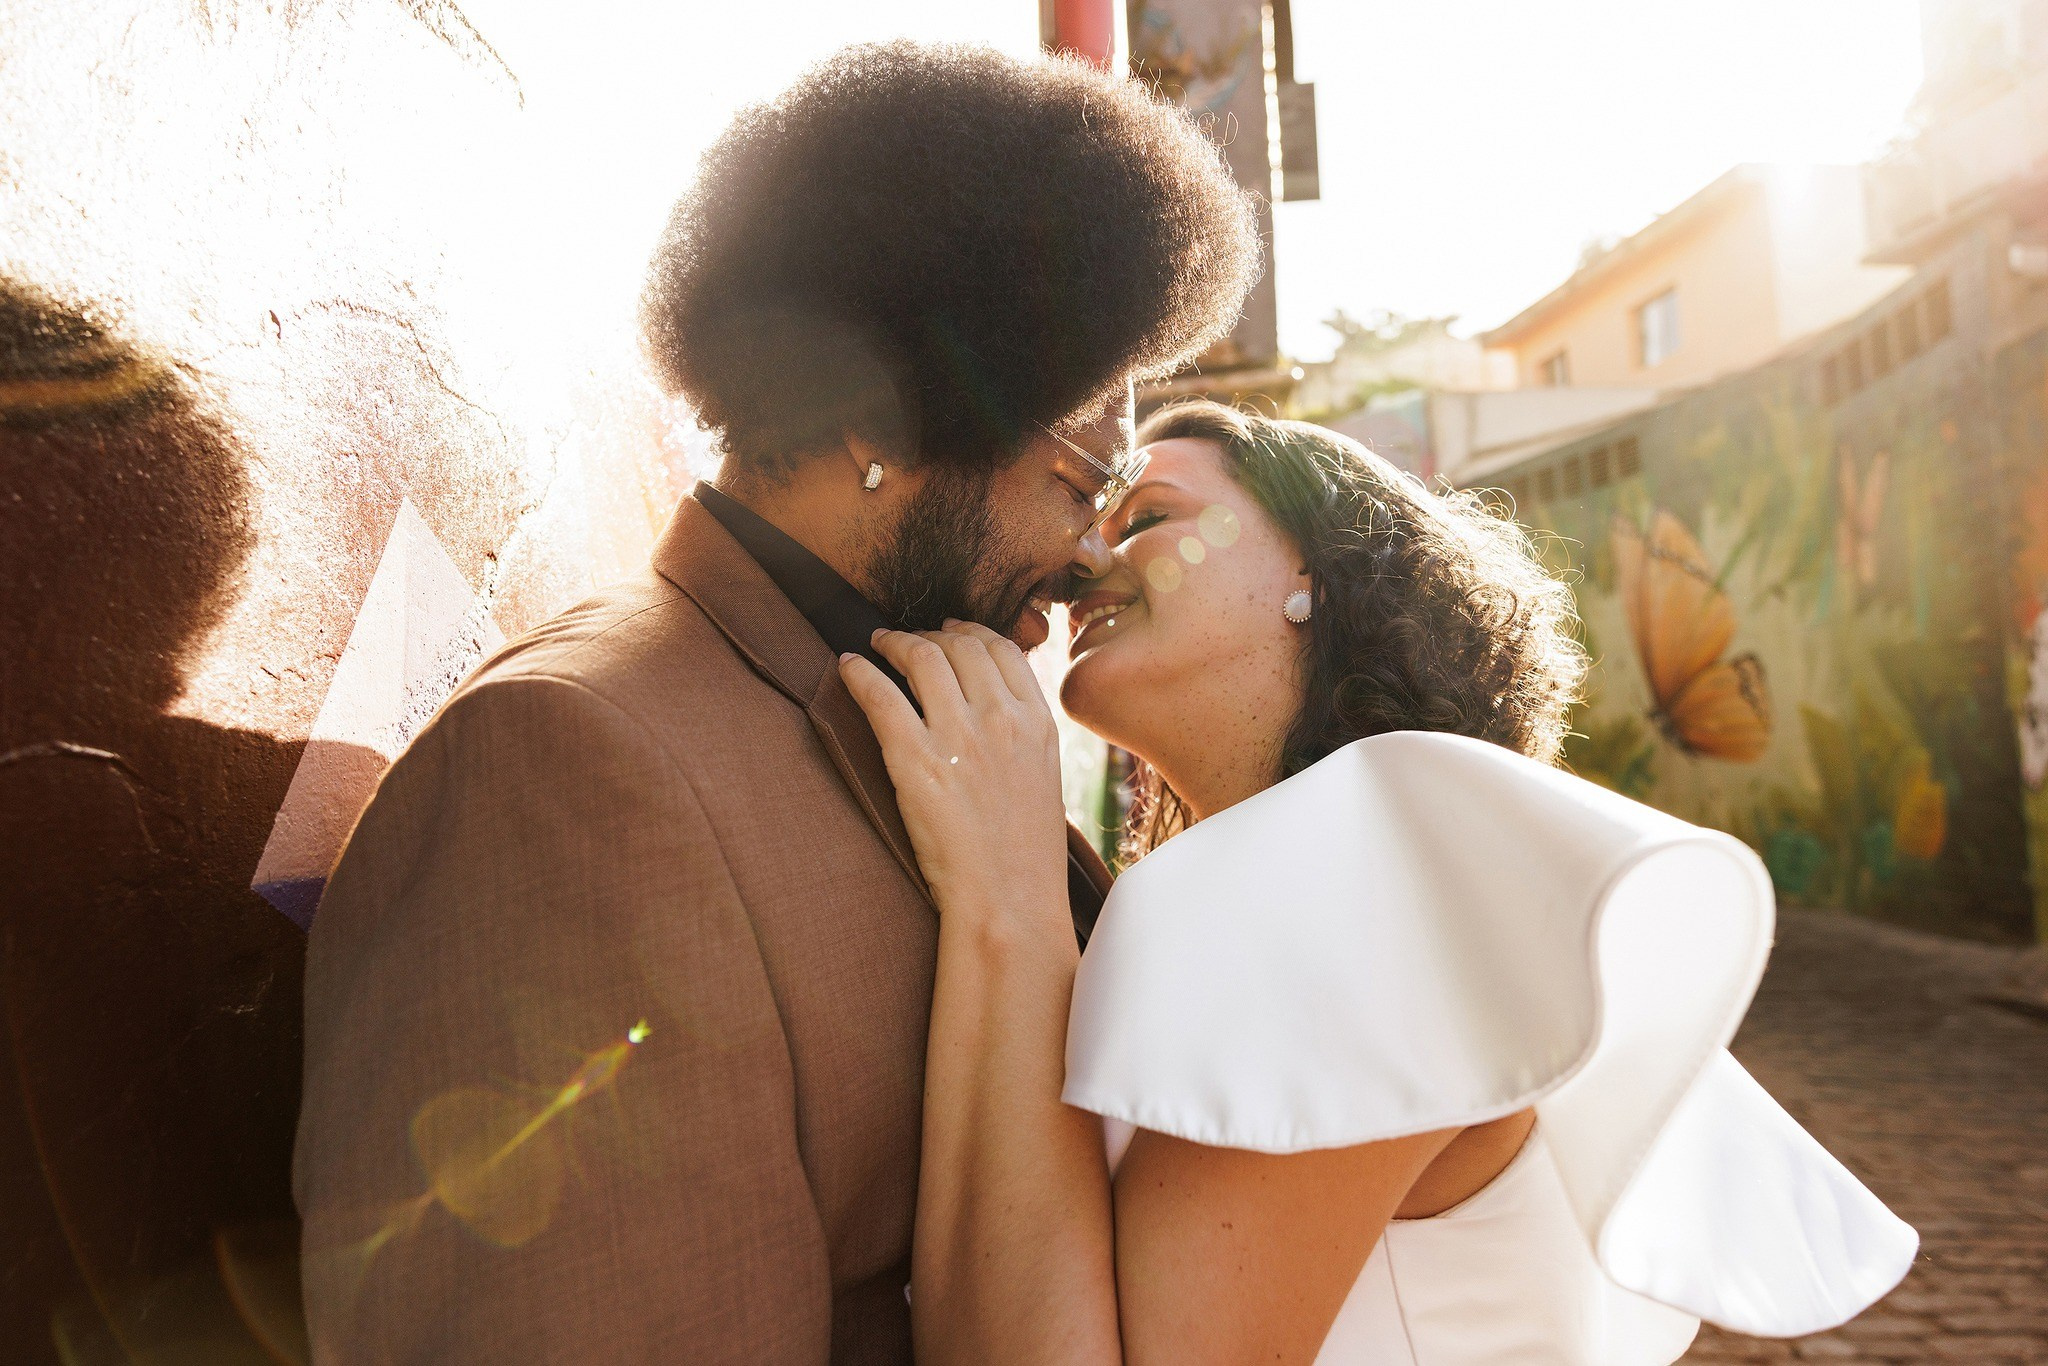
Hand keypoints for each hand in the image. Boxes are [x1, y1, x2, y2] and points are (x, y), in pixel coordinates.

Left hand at [838, 621, 1070, 934]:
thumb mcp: (1042, 780)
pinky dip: (859, 673)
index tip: (952, 630)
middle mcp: (1001, 718)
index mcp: (1037, 723)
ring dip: (894, 642)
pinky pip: (879, 694)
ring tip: (877, 644)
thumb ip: (1022, 737)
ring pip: (922, 657)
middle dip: (930, 633)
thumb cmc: (1024, 855)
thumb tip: (994, 710)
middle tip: (907, 637)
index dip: (971, 631)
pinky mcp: (915, 758)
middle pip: (961, 646)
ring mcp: (958, 735)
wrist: (1008, 899)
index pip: (1003, 650)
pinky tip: (848, 667)